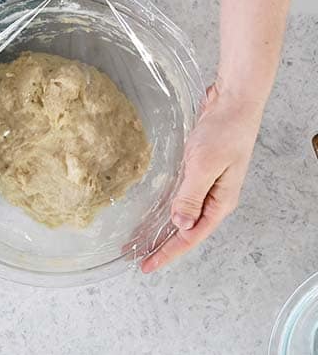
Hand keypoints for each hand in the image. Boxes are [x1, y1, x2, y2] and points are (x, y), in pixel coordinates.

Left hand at [141, 83, 259, 271]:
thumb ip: (191, 195)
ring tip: (137, 239)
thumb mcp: (204, 165)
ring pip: (179, 213)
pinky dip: (164, 205)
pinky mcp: (196, 169)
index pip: (191, 236)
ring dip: (159, 226)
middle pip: (184, 229)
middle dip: (161, 244)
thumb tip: (180, 224)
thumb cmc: (224, 132)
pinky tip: (151, 210)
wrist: (233, 102)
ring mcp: (205, 184)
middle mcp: (213, 198)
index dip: (168, 252)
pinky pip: (178, 194)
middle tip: (136, 257)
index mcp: (219, 202)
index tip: (148, 265)